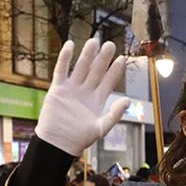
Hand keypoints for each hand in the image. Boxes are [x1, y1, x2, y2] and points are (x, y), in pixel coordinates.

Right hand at [33, 39, 128, 156]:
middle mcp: (85, 92)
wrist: (57, 144)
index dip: (115, 70)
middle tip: (110, 45)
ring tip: (94, 41)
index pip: (108, 81)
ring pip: (81, 67)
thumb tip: (128, 100)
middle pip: (96, 71)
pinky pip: (61, 70)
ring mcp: (72, 89)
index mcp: (97, 100)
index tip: (122, 58)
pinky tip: (70, 45)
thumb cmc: (79, 139)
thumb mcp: (101, 127)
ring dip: (87, 55)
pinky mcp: (58, 89)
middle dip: (103, 58)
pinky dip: (65, 58)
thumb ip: (115, 114)